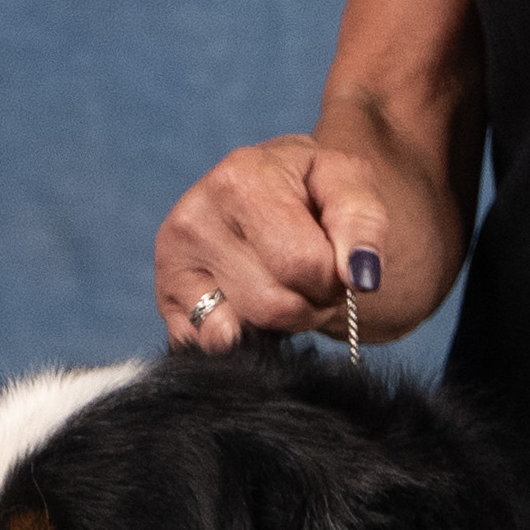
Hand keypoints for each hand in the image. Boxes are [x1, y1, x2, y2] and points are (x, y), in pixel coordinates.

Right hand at [155, 136, 447, 349]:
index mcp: (239, 179)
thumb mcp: (349, 183)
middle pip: (274, 306)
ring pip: (244, 334)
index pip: (304, 265)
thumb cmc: (309, 188)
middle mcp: (192, 220)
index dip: (332, 274)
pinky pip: (213, 350)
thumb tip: (360, 276)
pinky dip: (245, 338)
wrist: (264, 188)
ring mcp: (170, 265)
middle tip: (308, 274)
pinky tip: (249, 303)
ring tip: (281, 284)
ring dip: (280, 324)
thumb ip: (364, 223)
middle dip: (308, 302)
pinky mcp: (165, 303)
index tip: (331, 255)